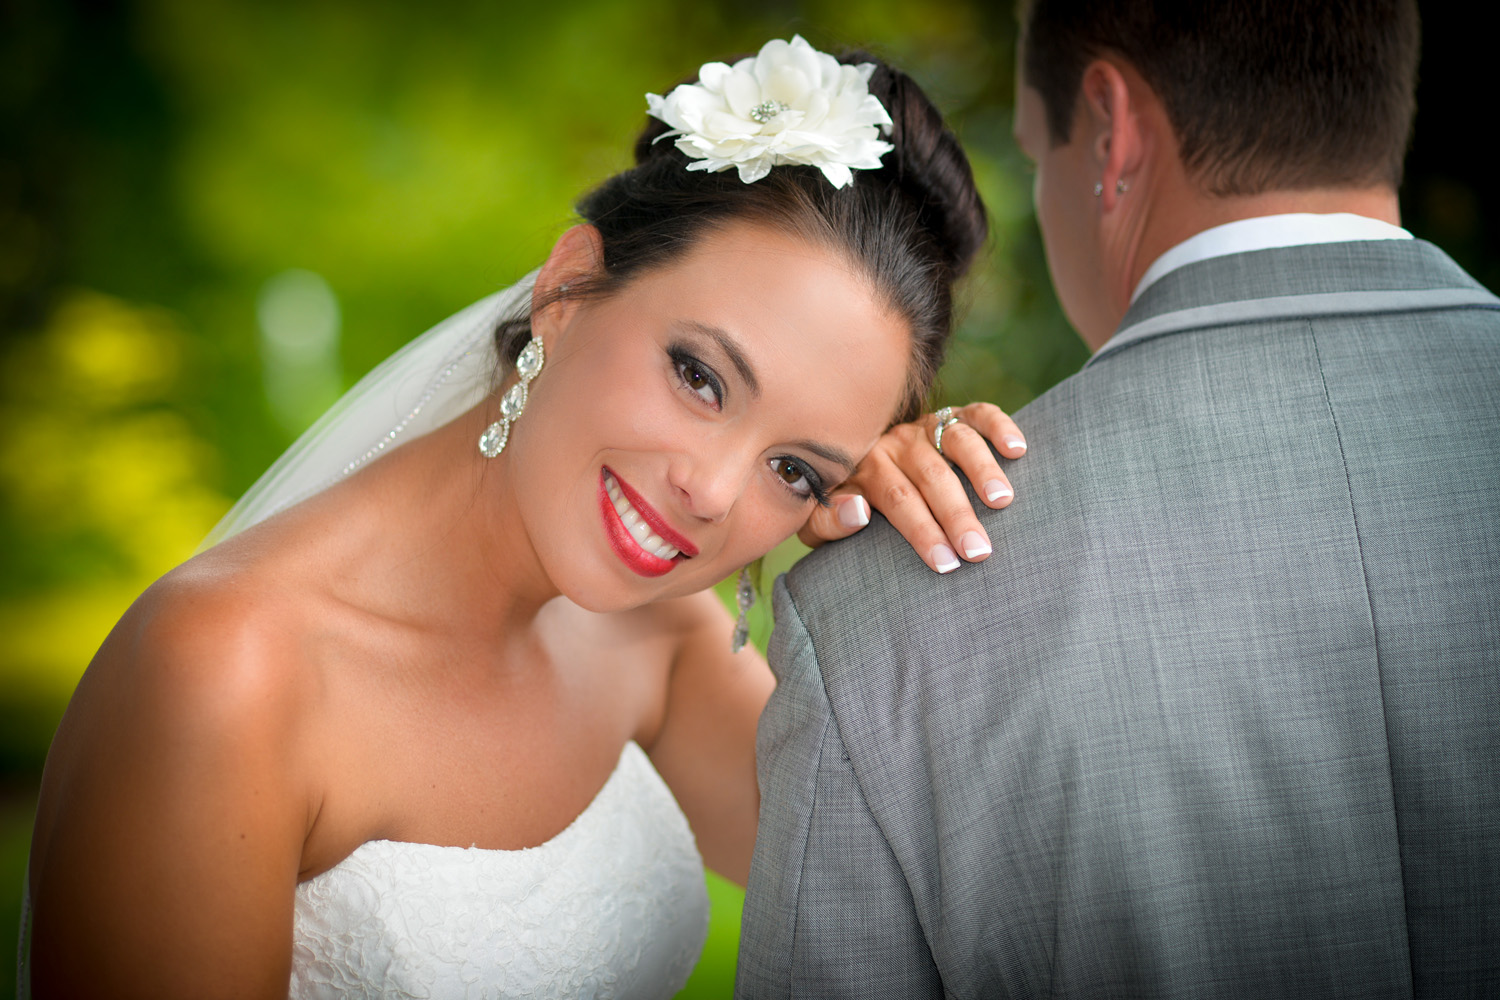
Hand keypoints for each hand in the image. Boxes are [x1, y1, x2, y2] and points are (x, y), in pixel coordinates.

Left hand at [798, 402, 1025, 572]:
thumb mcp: (814, 517)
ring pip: (957, 441)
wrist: (845, 453)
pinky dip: (999, 427)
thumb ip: (828, 522)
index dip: (922, 531)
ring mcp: (925, 428)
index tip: (946, 564)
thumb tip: (859, 512)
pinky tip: (1017, 450)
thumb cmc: (838, 501)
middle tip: (979, 551)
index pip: (897, 498)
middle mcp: (896, 443)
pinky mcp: (950, 416)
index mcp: (865, 467)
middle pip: (931, 476)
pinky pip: (977, 414)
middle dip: (956, 515)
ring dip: (982, 470)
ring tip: (1002, 501)